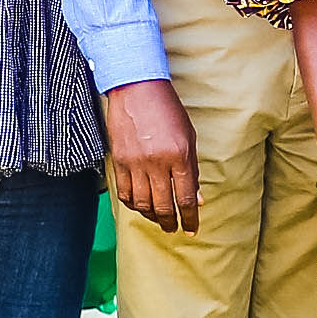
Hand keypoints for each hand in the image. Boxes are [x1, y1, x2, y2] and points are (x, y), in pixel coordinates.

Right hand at [103, 78, 199, 233]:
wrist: (136, 88)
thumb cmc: (167, 110)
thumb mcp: (188, 137)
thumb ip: (192, 170)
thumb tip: (196, 199)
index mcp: (179, 156)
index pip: (186, 198)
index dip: (191, 217)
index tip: (192, 228)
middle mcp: (157, 162)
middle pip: (163, 206)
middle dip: (170, 222)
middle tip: (174, 229)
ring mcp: (135, 163)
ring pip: (142, 204)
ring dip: (152, 217)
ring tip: (159, 219)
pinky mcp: (119, 161)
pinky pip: (124, 193)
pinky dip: (133, 205)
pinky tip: (140, 206)